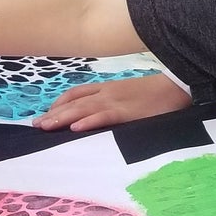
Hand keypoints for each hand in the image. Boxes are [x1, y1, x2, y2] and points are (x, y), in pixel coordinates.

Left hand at [33, 71, 190, 133]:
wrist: (178, 86)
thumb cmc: (158, 92)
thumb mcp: (131, 93)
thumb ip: (116, 99)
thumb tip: (103, 112)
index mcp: (108, 87)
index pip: (76, 93)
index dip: (59, 103)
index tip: (47, 113)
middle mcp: (107, 92)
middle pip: (74, 103)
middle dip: (53, 114)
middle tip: (36, 125)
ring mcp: (116, 101)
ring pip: (82, 110)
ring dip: (61, 119)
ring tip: (45, 127)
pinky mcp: (127, 112)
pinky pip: (103, 116)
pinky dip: (87, 122)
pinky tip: (75, 129)